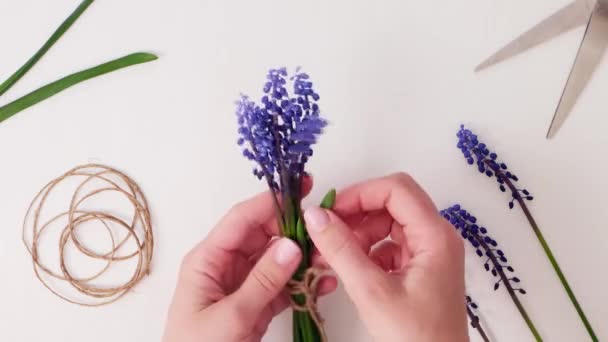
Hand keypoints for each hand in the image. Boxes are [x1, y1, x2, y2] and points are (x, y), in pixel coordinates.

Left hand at [163, 178, 336, 341]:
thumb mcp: (228, 316)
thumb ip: (261, 281)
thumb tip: (291, 245)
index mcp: (207, 260)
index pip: (241, 220)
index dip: (271, 201)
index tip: (302, 188)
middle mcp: (224, 266)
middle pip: (263, 236)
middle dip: (293, 232)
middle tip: (323, 233)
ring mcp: (242, 285)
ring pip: (276, 260)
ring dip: (302, 259)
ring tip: (328, 259)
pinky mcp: (256, 304)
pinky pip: (282, 285)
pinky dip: (302, 283)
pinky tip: (323, 282)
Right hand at [304, 173, 467, 341]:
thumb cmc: (415, 338)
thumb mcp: (371, 291)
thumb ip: (341, 250)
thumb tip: (316, 216)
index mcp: (435, 236)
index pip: (396, 189)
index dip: (360, 193)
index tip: (330, 210)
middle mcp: (437, 238)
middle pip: (393, 203)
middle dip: (357, 214)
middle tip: (327, 230)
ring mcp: (430, 253)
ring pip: (389, 224)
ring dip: (359, 234)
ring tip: (333, 255)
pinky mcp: (421, 269)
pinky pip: (390, 245)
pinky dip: (367, 251)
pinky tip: (350, 268)